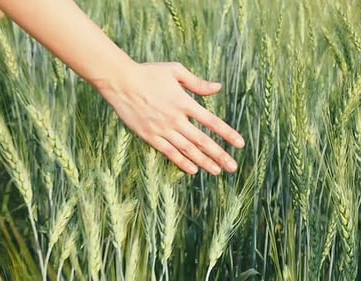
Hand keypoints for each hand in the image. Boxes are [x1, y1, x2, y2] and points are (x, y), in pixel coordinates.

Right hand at [95, 62, 244, 174]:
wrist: (120, 81)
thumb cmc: (148, 73)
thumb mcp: (175, 70)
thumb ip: (197, 82)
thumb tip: (218, 87)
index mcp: (184, 102)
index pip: (211, 121)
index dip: (227, 133)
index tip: (240, 144)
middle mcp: (175, 118)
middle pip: (202, 140)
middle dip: (219, 155)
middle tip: (233, 167)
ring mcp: (162, 129)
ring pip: (187, 149)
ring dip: (204, 161)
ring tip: (217, 171)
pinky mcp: (149, 136)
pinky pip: (169, 152)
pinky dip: (182, 162)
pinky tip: (193, 170)